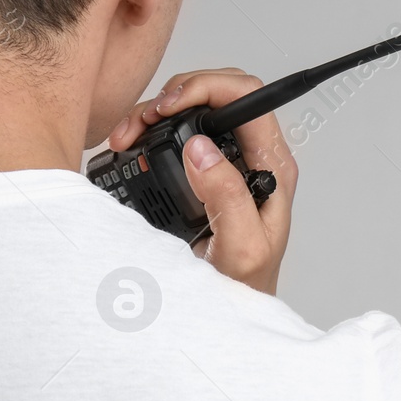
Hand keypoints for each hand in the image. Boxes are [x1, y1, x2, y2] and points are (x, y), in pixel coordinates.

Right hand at [106, 68, 297, 294]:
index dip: (208, 87)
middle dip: (177, 94)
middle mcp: (252, 157)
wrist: (230, 313)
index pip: (249, 97)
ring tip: (130, 134)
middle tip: (144, 119)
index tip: (169, 105)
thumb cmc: (245, 286)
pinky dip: (150, 130)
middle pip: (220, 93)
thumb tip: (203, 149)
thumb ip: (227, 197)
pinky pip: (178, 132)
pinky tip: (133, 144)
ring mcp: (227, 162)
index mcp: (271, 165)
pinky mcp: (203, 171)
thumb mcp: (241, 248)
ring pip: (195, 109)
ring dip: (157, 112)